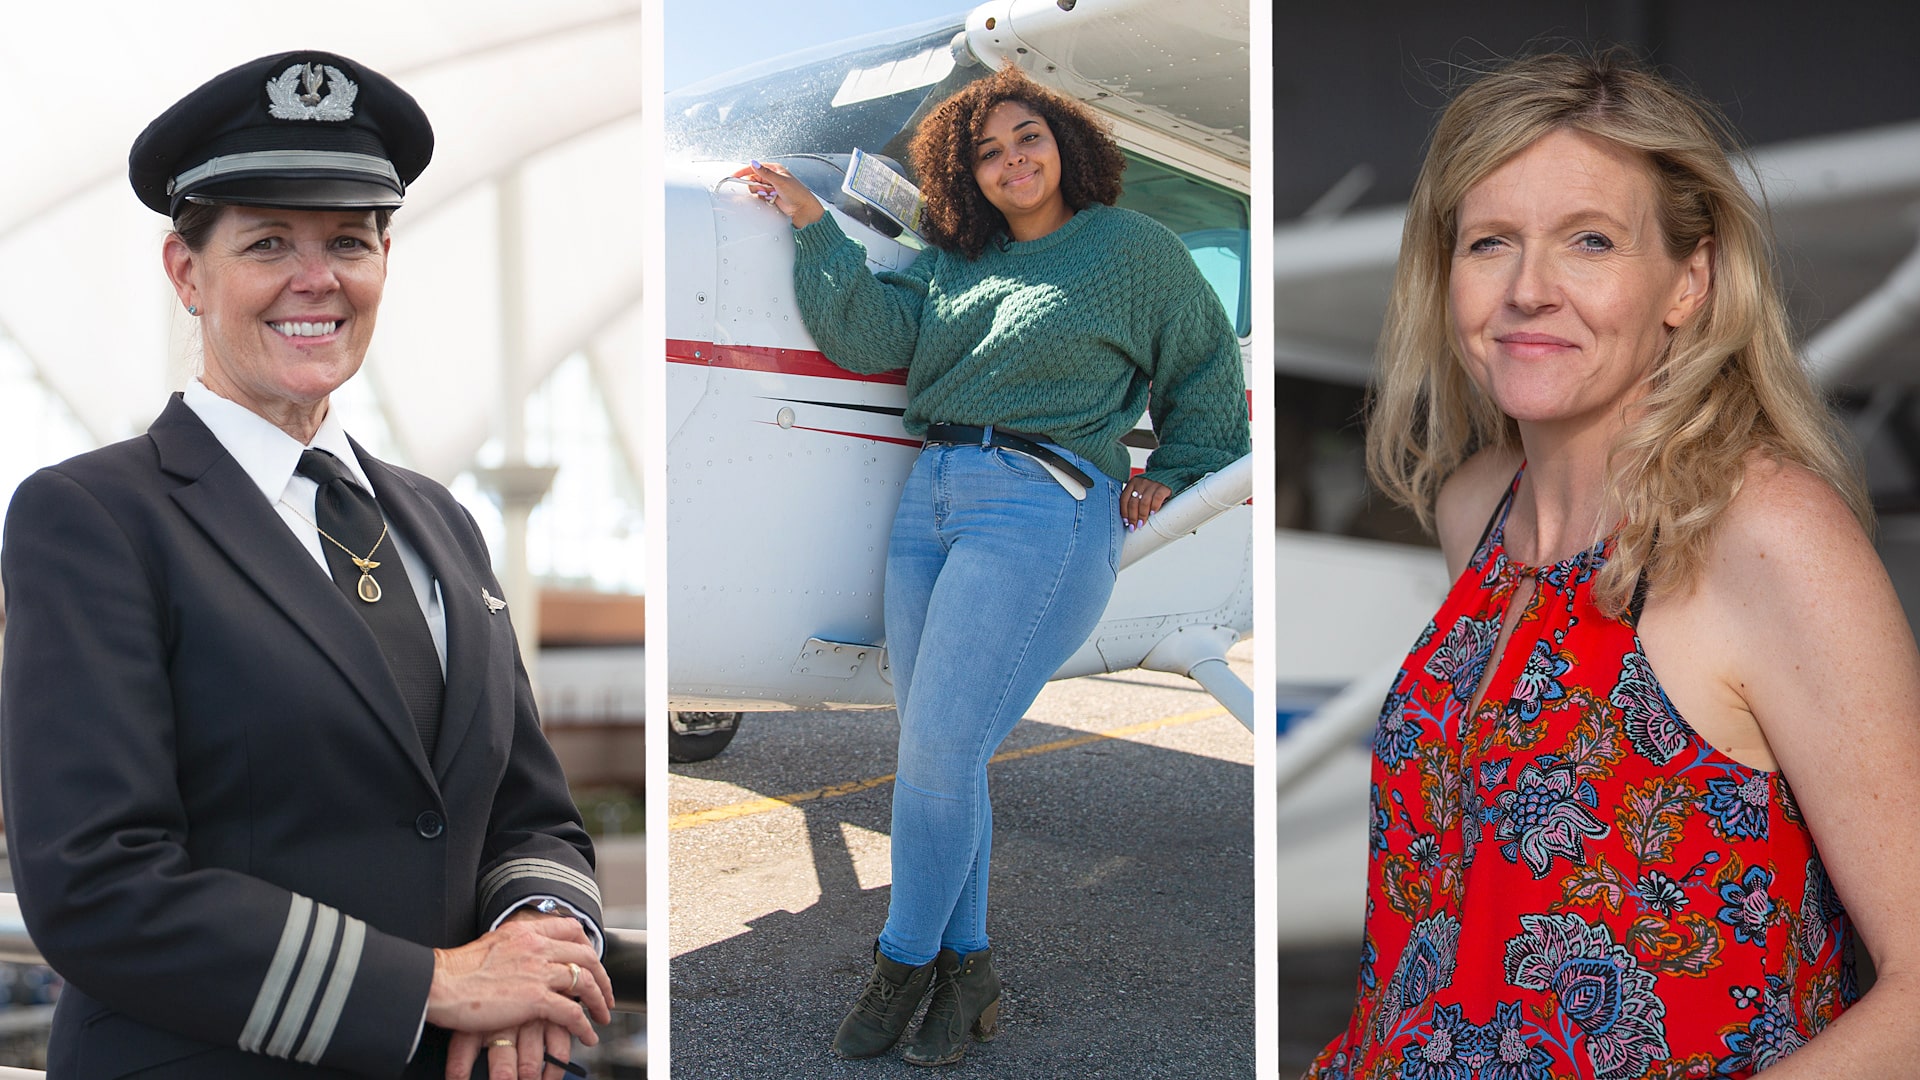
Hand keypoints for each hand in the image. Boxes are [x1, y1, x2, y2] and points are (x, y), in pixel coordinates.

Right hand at [429, 915, 612, 1078]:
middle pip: (585, 956)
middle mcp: (536, 946)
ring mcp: (538, 972)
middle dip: (601, 975)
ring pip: (585, 982)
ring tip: (603, 1014)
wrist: (440, 983)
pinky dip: (585, 1025)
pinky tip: (588, 1034)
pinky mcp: (535, 998)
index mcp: (525, 931)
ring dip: (599, 1000)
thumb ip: (513, 947)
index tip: (591, 961)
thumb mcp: (490, 945)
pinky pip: (572, 1012)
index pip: (570, 929)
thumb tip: (521, 957)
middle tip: (605, 992)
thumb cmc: (455, 970)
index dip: (586, 945)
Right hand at [734, 159, 824, 226]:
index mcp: (774, 169)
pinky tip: (771, 199)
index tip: (735, 176)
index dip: (744, 171)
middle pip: (753, 178)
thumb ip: (765, 173)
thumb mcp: (780, 181)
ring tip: (770, 195)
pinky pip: (760, 196)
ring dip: (760, 192)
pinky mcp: (771, 197)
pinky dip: (763, 198)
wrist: (805, 209)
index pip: (755, 167)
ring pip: (756, 188)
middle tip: (764, 190)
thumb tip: (753, 163)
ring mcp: (771, 187)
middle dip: (756, 185)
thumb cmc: (798, 193)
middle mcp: (772, 177)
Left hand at [1120, 476, 1171, 529]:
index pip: (1124, 499)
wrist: (1169, 478)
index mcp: (1132, 483)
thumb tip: (1128, 520)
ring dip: (1142, 515)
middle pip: (1133, 502)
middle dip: (1133, 517)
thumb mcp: (1140, 492)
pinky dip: (1154, 507)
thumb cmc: (1151, 490)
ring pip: (1144, 502)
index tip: (1126, 522)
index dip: (1124, 512)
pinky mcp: (1163, 487)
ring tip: (1142, 523)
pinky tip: (1153, 513)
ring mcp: (1152, 484)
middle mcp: (1141, 482)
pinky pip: (1157, 498)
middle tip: (1134, 526)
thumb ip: (1134, 501)